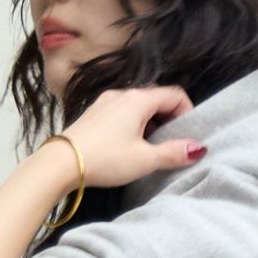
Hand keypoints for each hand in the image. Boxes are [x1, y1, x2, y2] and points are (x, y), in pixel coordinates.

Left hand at [58, 86, 203, 188]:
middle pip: (156, 98)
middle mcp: (121, 94)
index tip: (187, 135)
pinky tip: (127, 146)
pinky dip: (132, 124)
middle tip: (170, 144)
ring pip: (138, 106)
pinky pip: (121, 112)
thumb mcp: (144, 160)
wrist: (59, 163)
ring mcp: (105, 102)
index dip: (187, 112)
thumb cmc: (104, 160)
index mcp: (138, 100)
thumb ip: (173, 153)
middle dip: (169, 119)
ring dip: (150, 122)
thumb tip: (197, 148)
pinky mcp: (94, 114)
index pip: (174, 94)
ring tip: (148, 148)